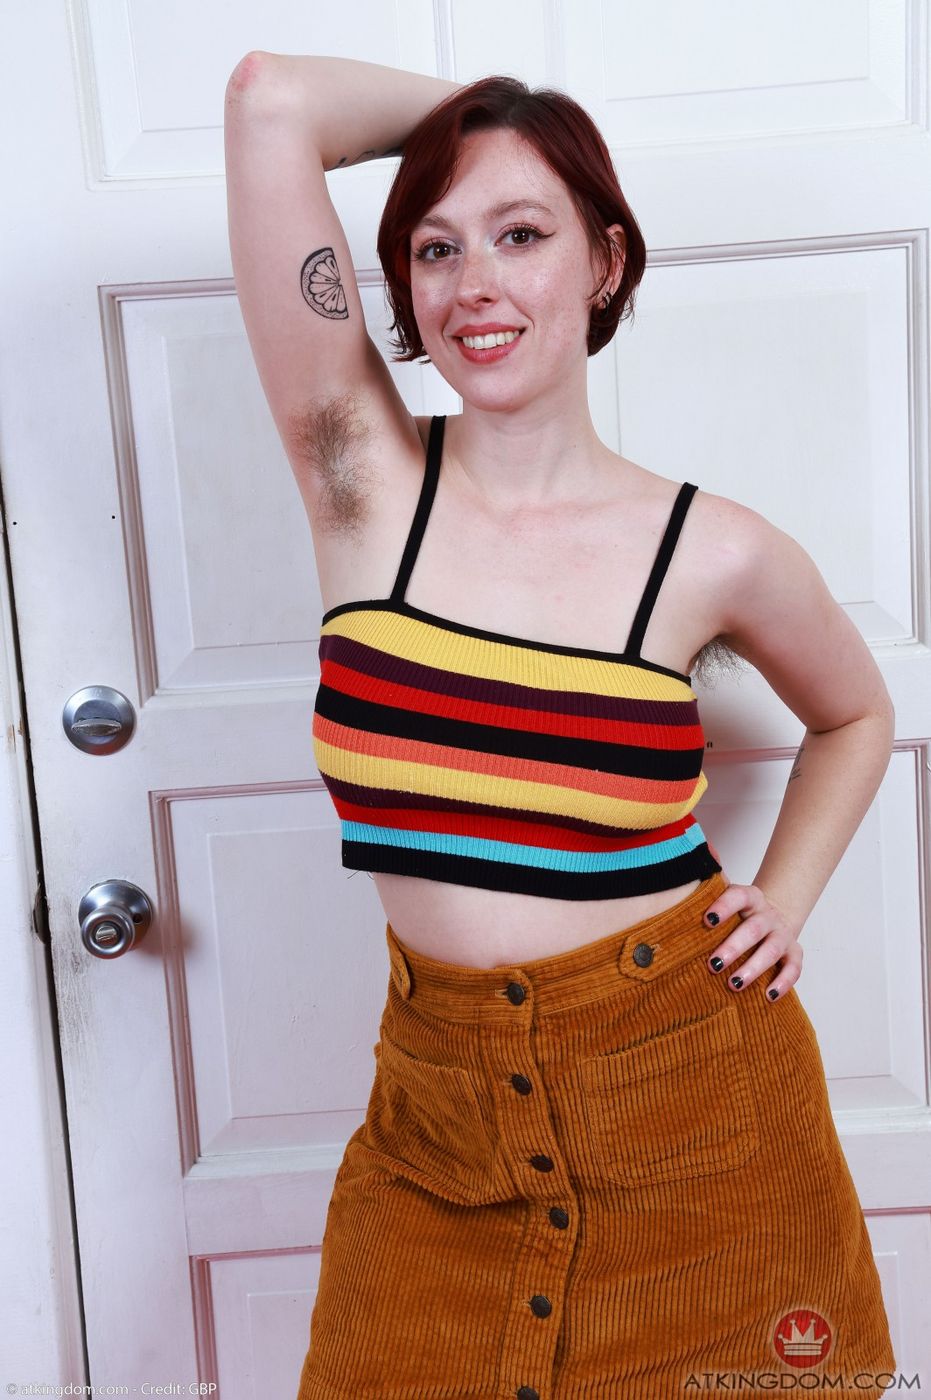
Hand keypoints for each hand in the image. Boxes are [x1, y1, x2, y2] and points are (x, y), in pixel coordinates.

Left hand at [703, 882, 802, 1002]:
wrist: (776, 915)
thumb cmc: (741, 914)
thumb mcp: (728, 903)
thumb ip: (707, 901)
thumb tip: (673, 903)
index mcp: (750, 898)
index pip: (738, 897)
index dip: (724, 907)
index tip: (707, 921)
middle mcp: (768, 915)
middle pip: (753, 929)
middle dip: (733, 948)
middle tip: (713, 964)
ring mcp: (783, 934)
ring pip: (771, 951)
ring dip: (753, 969)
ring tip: (734, 984)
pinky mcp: (794, 953)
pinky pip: (793, 968)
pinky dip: (782, 983)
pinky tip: (768, 996)